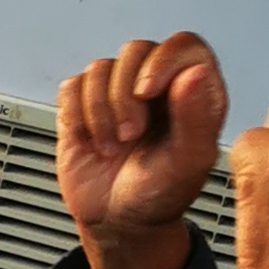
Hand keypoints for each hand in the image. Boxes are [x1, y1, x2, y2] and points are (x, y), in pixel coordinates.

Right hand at [54, 32, 226, 268]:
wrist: (117, 222)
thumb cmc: (159, 196)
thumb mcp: (188, 164)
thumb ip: (197, 118)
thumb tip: (195, 72)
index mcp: (193, 91)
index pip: (183, 45)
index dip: (162, 61)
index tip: (147, 93)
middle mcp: (156, 84)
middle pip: (136, 50)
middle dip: (124, 95)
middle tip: (129, 135)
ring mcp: (117, 92)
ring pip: (100, 68)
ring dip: (100, 111)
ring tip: (111, 146)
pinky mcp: (83, 105)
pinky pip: (72, 86)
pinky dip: (76, 115)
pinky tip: (90, 140)